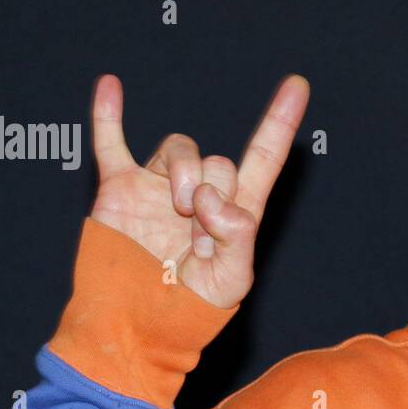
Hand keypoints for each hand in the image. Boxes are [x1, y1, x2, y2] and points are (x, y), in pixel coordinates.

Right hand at [87, 73, 309, 307]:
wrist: (135, 324)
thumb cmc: (188, 310)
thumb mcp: (231, 281)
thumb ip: (237, 236)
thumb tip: (210, 198)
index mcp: (234, 212)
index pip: (263, 159)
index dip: (280, 122)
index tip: (298, 85)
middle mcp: (199, 193)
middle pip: (218, 160)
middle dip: (213, 192)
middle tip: (199, 237)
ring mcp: (159, 187)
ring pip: (180, 148)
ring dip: (183, 174)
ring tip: (177, 213)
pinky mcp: (120, 189)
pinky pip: (112, 143)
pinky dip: (108, 115)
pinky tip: (109, 86)